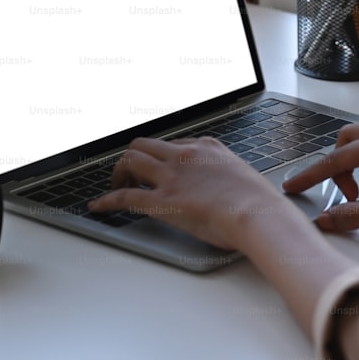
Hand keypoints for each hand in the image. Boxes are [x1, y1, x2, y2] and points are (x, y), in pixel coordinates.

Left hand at [88, 137, 296, 249]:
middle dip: (133, 158)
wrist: (259, 215)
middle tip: (130, 175)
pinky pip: (125, 196)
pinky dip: (107, 200)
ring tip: (115, 186)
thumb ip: (224, 177)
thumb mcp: (241, 178)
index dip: (160, 157)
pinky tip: (98, 205)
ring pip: (131, 160)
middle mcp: (185, 155)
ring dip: (119, 172)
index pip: (173, 144)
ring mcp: (171, 176)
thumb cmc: (259, 204)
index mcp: (207, 147)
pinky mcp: (162, 201)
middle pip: (145, 144)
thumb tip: (221, 190)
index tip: (157, 166)